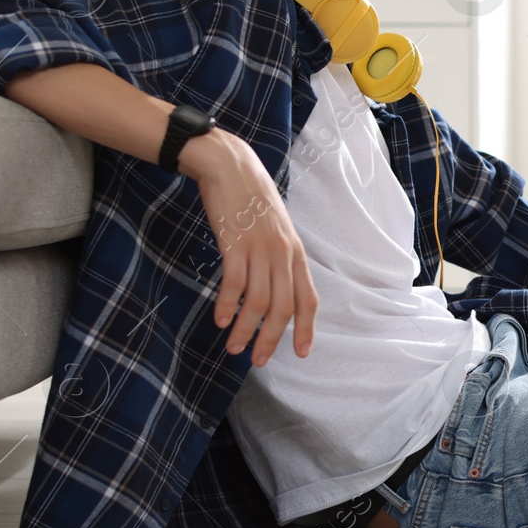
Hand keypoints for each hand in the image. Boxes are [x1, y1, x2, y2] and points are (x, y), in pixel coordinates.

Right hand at [180, 129, 317, 366]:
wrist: (230, 166)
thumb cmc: (251, 200)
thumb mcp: (275, 230)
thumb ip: (279, 258)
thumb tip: (276, 291)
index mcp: (295, 252)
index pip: (307, 299)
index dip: (306, 328)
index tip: (302, 353)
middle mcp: (282, 253)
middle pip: (282, 307)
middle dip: (272, 339)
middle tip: (259, 361)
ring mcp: (259, 248)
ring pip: (257, 302)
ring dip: (245, 330)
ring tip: (233, 348)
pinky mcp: (234, 242)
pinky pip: (233, 284)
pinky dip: (227, 306)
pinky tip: (220, 320)